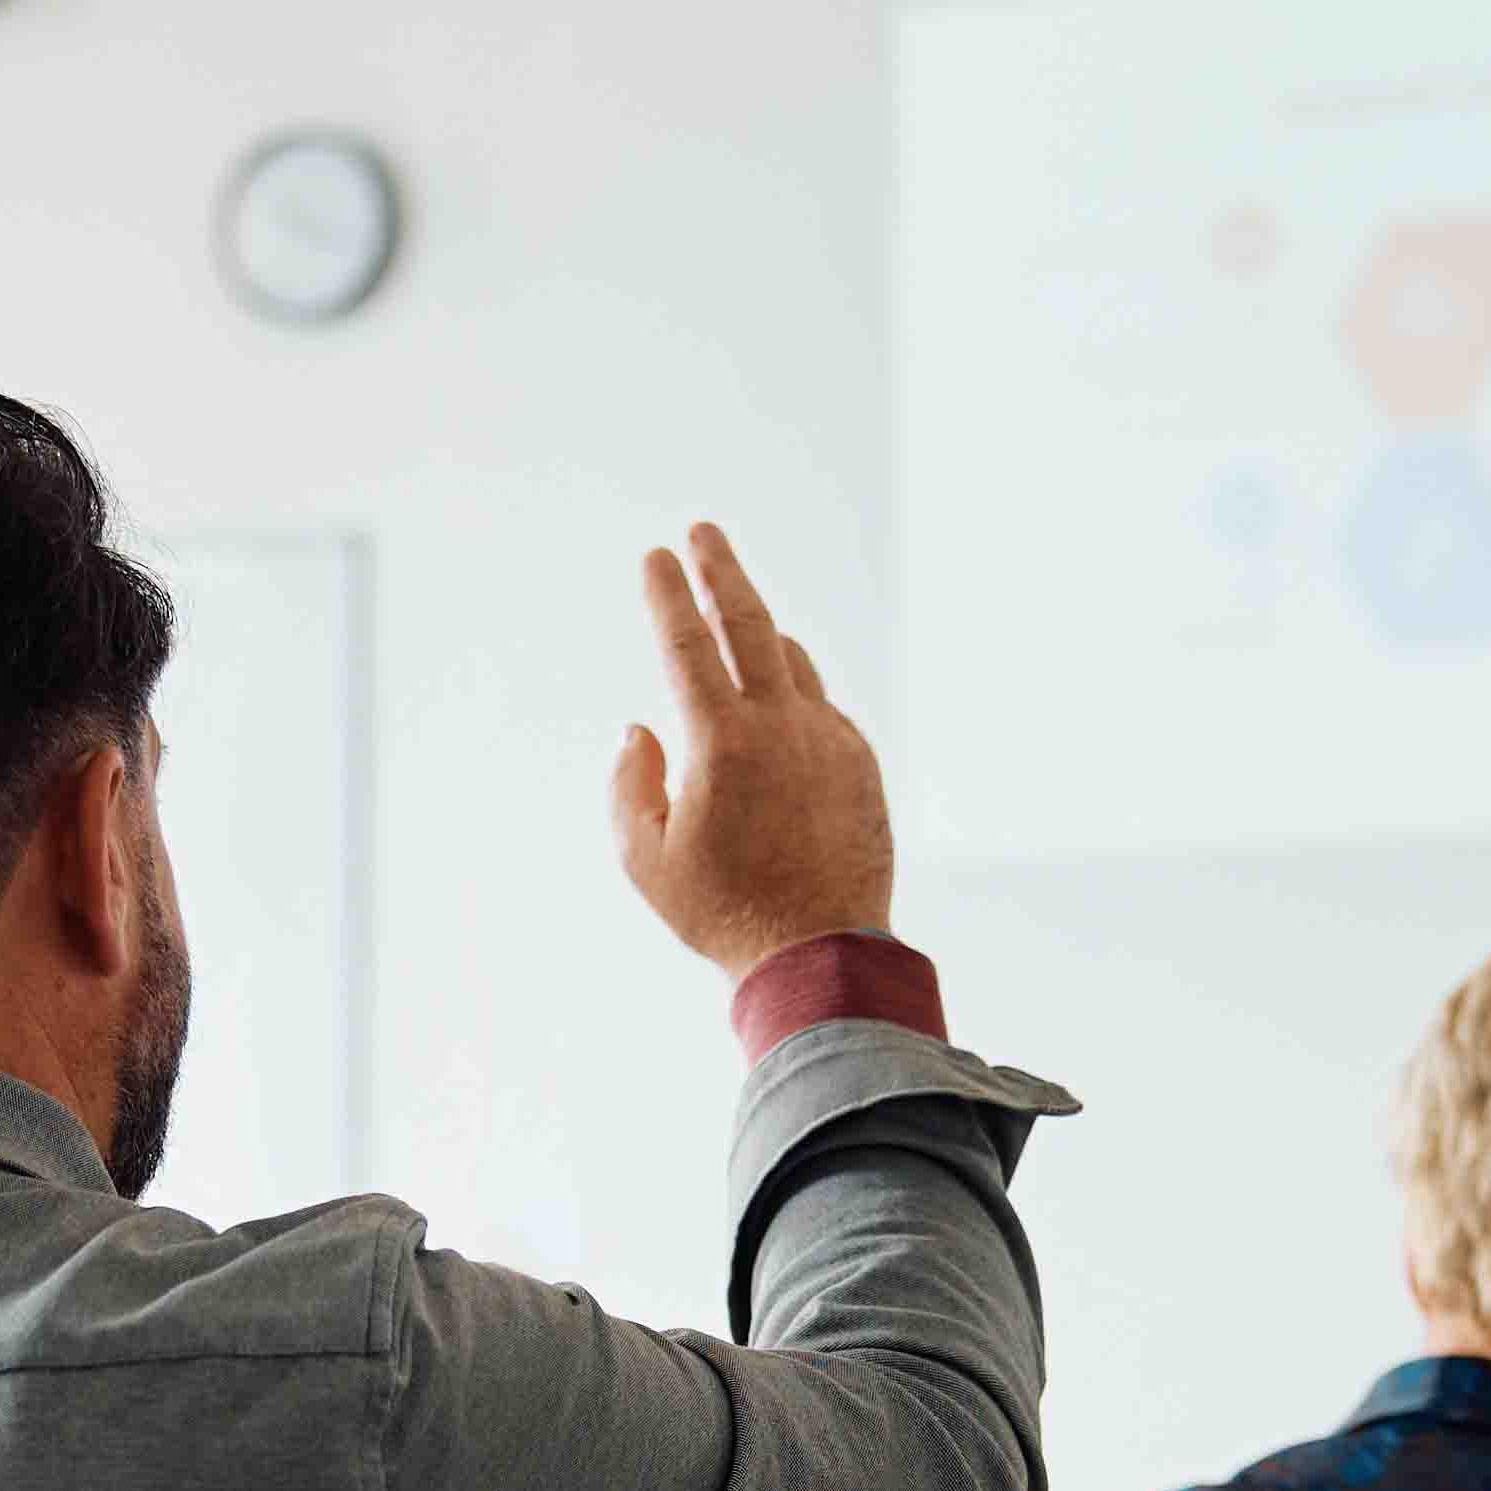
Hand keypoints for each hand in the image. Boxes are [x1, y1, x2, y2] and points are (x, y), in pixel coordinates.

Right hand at [608, 524, 896, 976]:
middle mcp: (782, 727)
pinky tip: (780, 701)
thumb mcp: (646, 860)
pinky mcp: (860, 765)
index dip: (667, 594)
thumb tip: (639, 731)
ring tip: (737, 618)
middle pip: (749, 623)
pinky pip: (822, 708)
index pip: (686, 644)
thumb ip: (629, 785)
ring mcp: (829, 741)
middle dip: (722, 570)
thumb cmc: (724, 914)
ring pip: (792, 663)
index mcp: (722, 742)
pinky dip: (794, 693)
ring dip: (761, 633)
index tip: (655, 557)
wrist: (821, 956)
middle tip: (704, 534)